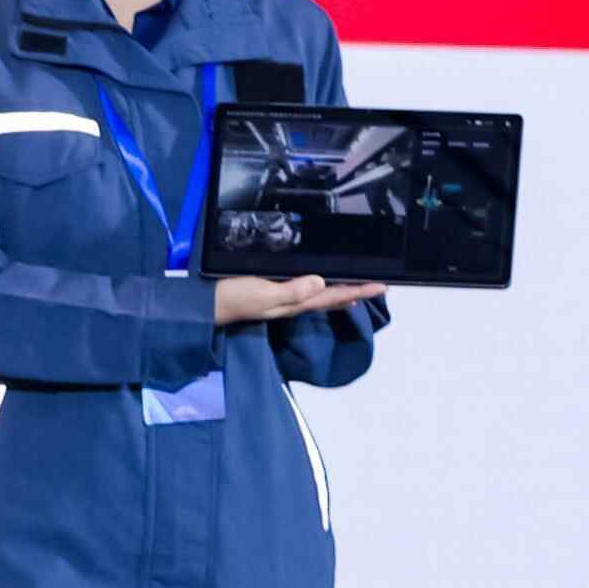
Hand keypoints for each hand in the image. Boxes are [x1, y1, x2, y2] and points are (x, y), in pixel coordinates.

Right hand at [213, 275, 386, 326]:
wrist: (207, 304)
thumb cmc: (233, 298)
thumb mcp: (262, 294)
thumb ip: (291, 290)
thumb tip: (321, 282)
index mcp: (296, 302)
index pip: (334, 296)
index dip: (358, 290)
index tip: (381, 286)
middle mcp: (294, 303)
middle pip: (332, 299)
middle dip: (356, 293)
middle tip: (378, 288)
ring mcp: (284, 300)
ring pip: (321, 298)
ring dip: (341, 294)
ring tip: (359, 291)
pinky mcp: (273, 294)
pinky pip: (306, 294)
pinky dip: (321, 291)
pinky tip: (321, 287)